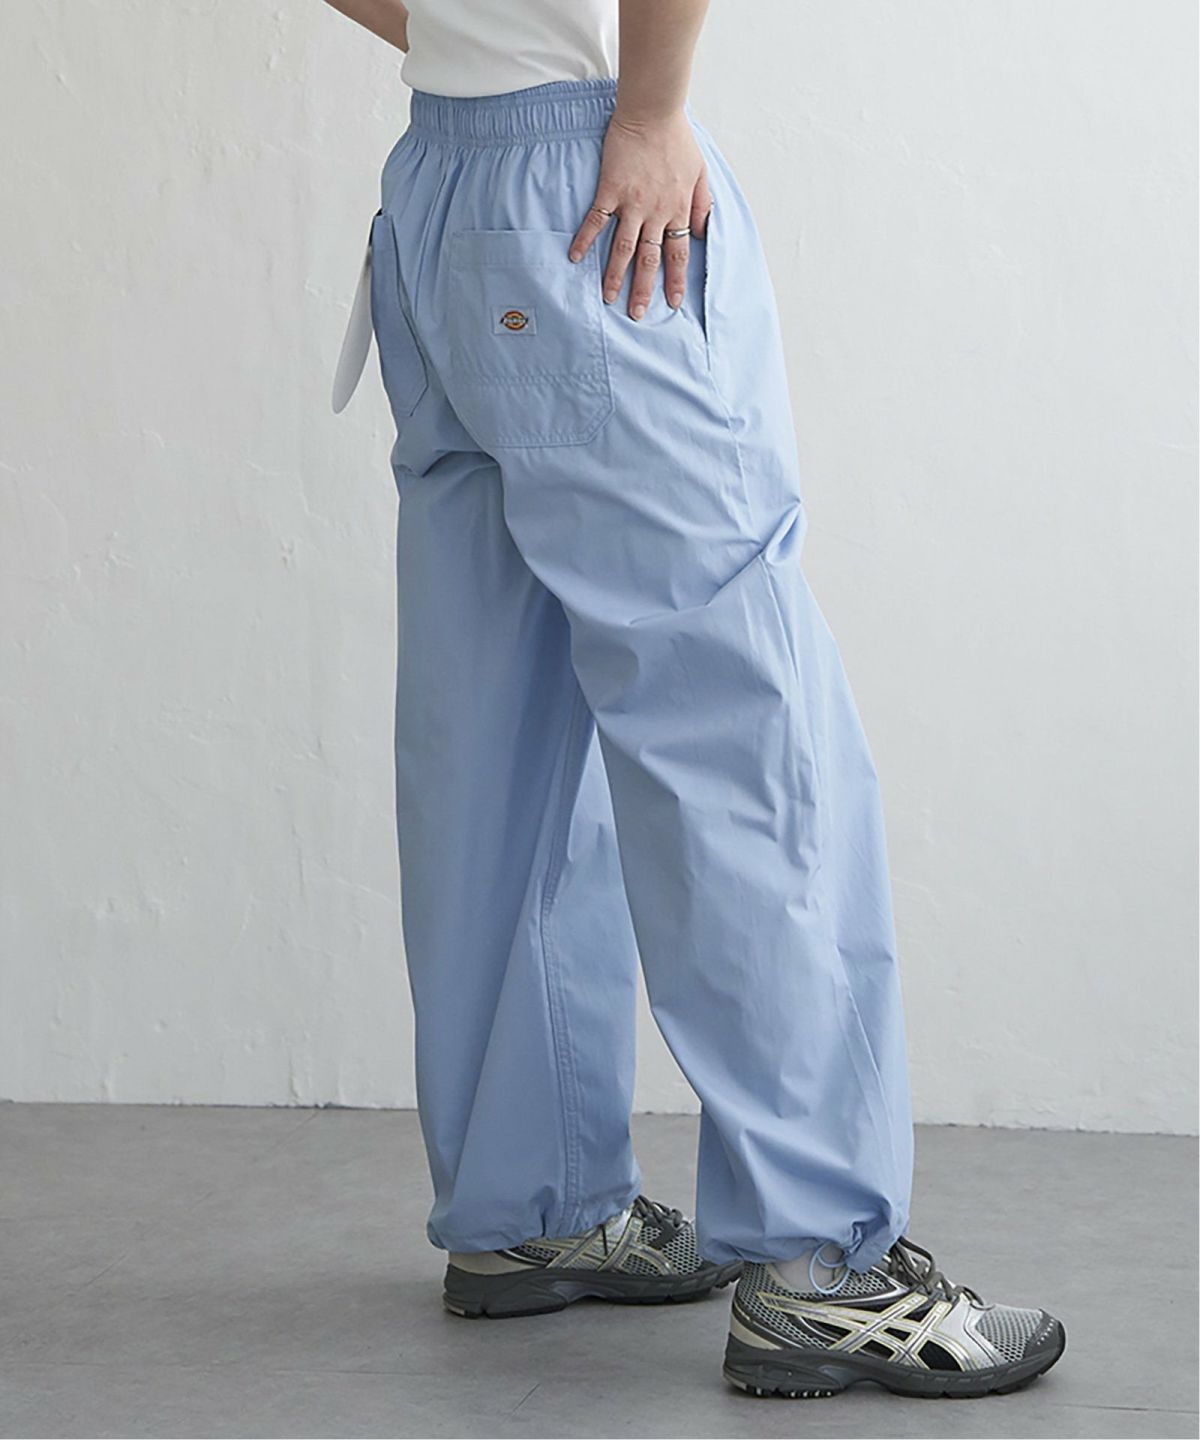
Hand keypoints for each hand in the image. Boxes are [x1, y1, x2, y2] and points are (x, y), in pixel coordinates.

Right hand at [569, 108, 711, 319]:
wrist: (653, 111)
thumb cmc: (677, 138)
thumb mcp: (701, 171)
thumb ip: (703, 204)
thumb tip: (702, 233)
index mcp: (679, 209)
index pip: (679, 253)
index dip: (675, 279)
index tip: (672, 302)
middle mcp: (657, 212)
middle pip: (651, 259)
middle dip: (645, 289)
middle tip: (638, 314)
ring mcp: (633, 203)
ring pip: (625, 248)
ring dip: (616, 275)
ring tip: (609, 298)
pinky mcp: (611, 190)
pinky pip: (596, 220)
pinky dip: (585, 240)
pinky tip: (575, 258)